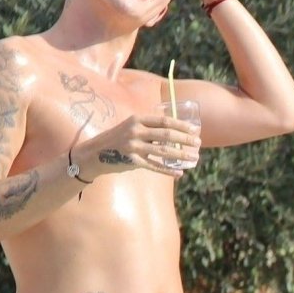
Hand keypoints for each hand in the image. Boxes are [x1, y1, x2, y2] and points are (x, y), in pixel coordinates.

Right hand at [74, 113, 200, 179]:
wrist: (95, 153)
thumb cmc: (118, 139)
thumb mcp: (130, 127)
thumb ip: (148, 128)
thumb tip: (173, 131)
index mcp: (137, 120)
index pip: (164, 121)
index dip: (181, 125)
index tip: (194, 129)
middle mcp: (135, 131)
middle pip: (166, 135)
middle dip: (185, 139)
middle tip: (198, 143)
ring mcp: (133, 146)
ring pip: (163, 151)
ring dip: (181, 155)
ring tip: (194, 158)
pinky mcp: (132, 161)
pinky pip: (154, 166)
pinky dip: (167, 170)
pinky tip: (179, 173)